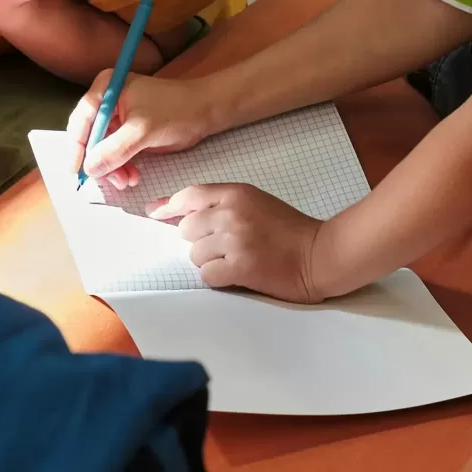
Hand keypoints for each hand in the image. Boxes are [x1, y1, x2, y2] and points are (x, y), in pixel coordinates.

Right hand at [67, 72, 212, 188]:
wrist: (204, 111)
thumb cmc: (176, 110)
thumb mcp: (143, 131)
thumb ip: (114, 149)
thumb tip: (89, 169)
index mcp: (106, 88)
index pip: (82, 119)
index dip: (77, 146)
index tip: (78, 171)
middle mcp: (107, 99)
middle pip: (89, 136)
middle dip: (99, 161)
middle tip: (113, 181)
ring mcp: (117, 116)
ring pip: (102, 149)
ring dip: (112, 168)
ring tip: (128, 181)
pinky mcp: (127, 130)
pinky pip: (114, 153)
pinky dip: (121, 167)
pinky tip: (132, 176)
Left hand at [148, 184, 324, 302]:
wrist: (317, 253)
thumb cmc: (288, 228)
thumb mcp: (254, 202)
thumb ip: (222, 204)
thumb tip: (184, 215)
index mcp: (235, 194)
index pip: (190, 195)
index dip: (168, 205)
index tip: (154, 213)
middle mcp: (230, 214)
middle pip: (187, 229)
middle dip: (197, 241)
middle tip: (220, 247)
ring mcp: (235, 241)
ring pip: (195, 255)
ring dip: (209, 261)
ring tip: (233, 260)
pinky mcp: (240, 267)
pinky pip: (207, 275)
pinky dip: (217, 277)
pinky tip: (235, 274)